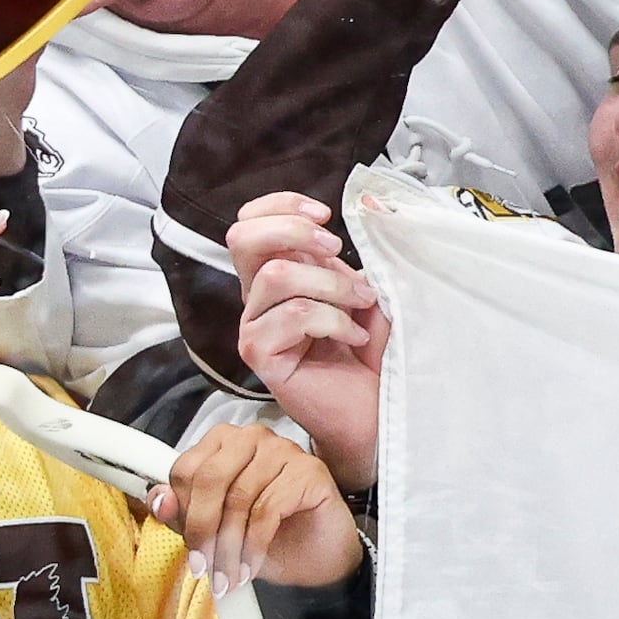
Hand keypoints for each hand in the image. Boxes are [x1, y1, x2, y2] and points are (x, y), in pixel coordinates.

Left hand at [150, 422, 365, 592]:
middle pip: (209, 479)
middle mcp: (251, 438)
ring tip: (228, 576)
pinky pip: (268, 510)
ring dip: (229, 546)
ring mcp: (283, 449)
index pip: (186, 470)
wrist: (316, 559)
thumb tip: (159, 502)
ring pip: (238, 498)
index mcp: (221, 443)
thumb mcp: (216, 530)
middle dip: (203, 530)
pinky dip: (254, 545)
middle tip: (204, 568)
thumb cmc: (267, 537)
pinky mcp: (309, 470)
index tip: (191, 551)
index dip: (184, 513)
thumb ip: (184, 513)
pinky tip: (251, 567)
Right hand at [225, 191, 384, 486]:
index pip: (251, 223)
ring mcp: (254, 327)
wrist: (376, 413)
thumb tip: (355, 214)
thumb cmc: (374, 356)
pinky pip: (292, 315)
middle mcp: (258, 299)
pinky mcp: (260, 354)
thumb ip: (351, 259)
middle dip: (293, 231)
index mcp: (277, 276)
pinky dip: (335, 319)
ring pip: (277, 275)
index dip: (281, 205)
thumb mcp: (366, 292)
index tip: (325, 215)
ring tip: (362, 306)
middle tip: (335, 249)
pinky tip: (355, 338)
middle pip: (242, 238)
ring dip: (332, 284)